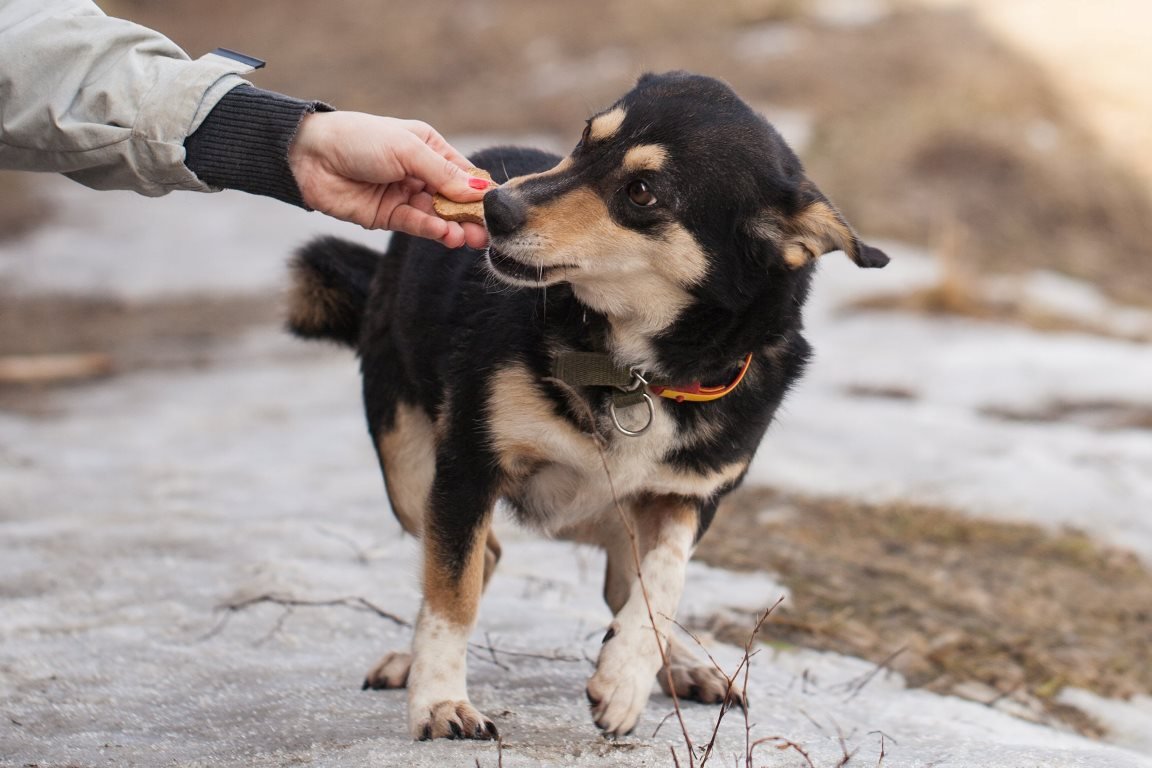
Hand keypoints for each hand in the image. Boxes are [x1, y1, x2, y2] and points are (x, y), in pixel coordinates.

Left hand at [287, 111, 490, 248]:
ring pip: (437, 216)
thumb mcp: (407, 149)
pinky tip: (445, 235)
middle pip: (453, 199)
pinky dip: (431, 231)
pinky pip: (416, 225)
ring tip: (469, 239)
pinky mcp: (388, 216)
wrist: (310, 156)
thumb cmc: (359, 139)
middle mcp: (419, 172)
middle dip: (470, 216)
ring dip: (454, 228)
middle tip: (487, 233)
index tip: (496, 209)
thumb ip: (443, 173)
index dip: (479, 192)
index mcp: (428, 148)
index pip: (463, 174)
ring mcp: (404, 195)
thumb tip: (480, 191)